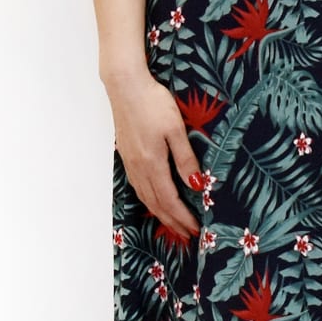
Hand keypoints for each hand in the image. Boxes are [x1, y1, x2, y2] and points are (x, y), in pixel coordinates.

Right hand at [104, 67, 201, 240]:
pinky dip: (148, 200)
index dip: (183, 217)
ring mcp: (130, 162)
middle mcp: (139, 167)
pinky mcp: (127, 155)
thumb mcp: (176, 129)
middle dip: (173, 221)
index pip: (170, 200)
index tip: (196, 229)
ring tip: (173, 224)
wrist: (125, 86)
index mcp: (153, 163)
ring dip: (160, 213)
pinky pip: (138, 186)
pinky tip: (154, 201)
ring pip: (145, 197)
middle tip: (187, 235)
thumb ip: (185, 159)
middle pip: (157, 203)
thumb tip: (196, 186)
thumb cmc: (153, 103)